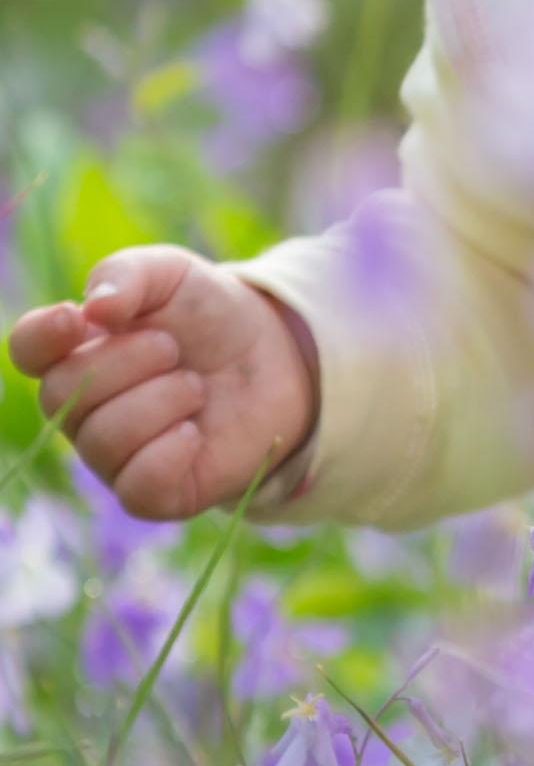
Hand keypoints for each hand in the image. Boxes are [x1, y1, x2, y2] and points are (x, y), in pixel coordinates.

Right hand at [6, 247, 317, 521]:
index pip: (28, 349)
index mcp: (77, 350)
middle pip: (60, 394)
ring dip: (160, 401)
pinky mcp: (152, 492)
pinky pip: (137, 487)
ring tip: (195, 385)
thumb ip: (128, 274)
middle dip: (125, 361)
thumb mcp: (172, 273)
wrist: (275, 357)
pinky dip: (171, 453)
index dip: (41, 337)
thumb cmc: (208, 314)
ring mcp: (113, 454)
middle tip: (172, 347)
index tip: (79, 320)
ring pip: (102, 440)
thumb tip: (95, 309)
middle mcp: (83, 407)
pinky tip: (194, 431)